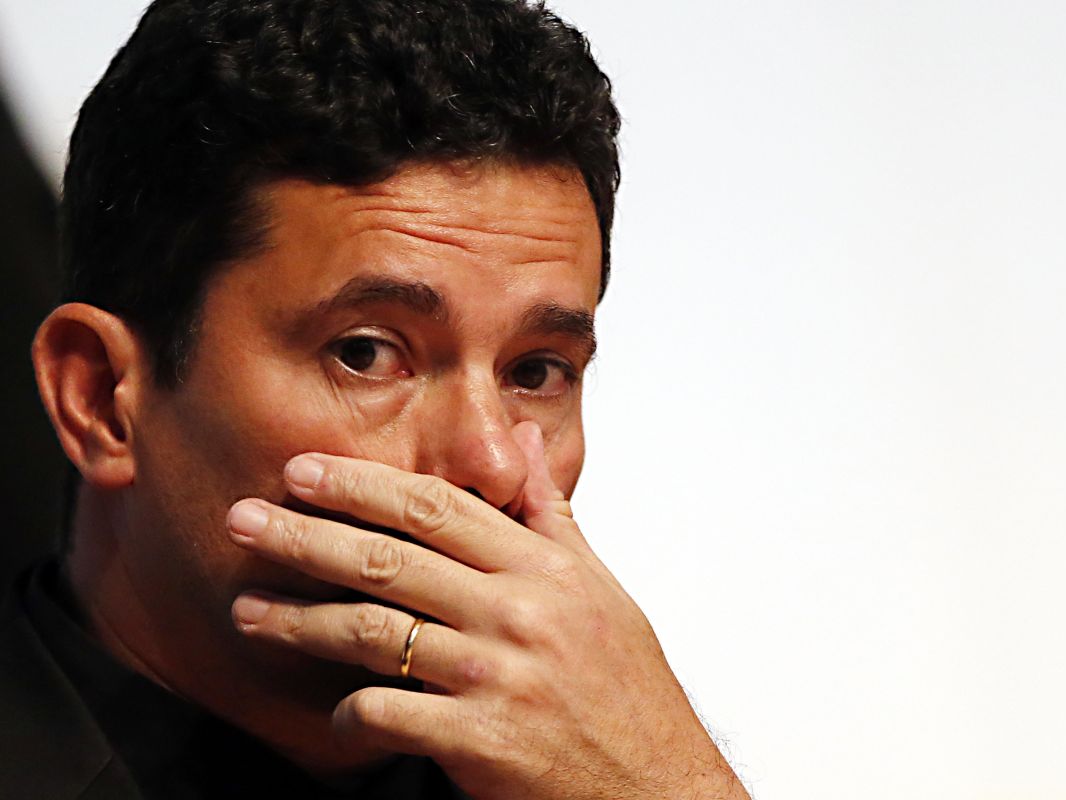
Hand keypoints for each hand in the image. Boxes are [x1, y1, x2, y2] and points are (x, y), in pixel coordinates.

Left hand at [226, 422, 748, 799]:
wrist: (658, 784)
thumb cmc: (627, 687)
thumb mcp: (599, 588)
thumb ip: (550, 512)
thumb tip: (523, 440)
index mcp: (544, 568)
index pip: (438, 507)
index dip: (362, 485)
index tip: (304, 470)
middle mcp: (518, 611)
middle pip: (390, 559)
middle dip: (306, 536)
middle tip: (244, 521)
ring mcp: (497, 675)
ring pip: (374, 632)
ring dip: (299, 621)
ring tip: (246, 613)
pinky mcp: (480, 740)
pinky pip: (388, 714)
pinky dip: (349, 713)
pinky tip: (331, 713)